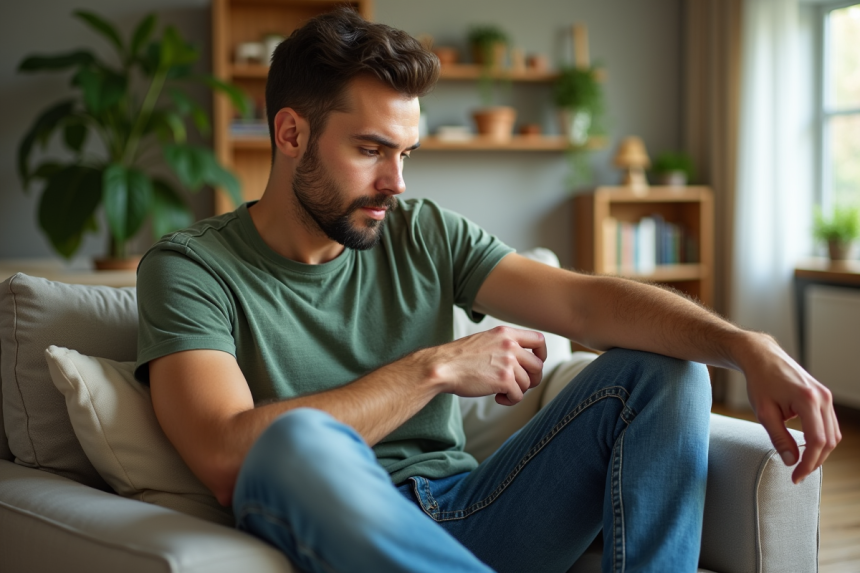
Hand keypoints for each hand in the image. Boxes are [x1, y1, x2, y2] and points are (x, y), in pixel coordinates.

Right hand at [413, 326, 546, 405]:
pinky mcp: (504, 380)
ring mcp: (508, 362)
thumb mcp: (485, 340)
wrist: (442, 366)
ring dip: (516, 391)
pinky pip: (518, 396)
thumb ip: (504, 345)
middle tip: (519, 385)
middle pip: (537, 365)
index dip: (542, 355)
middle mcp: (510, 345)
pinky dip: (510, 400)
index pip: (539, 340)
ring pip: (527, 383)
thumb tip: (522, 361)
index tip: (534, 364)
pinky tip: (497, 398)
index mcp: (506, 333)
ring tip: (501, 392)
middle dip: (532, 379)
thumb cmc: (459, 357)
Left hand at [739, 333, 840, 483]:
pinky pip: (829, 424)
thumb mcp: (764, 413)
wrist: (762, 357)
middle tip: (797, 473)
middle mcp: (823, 398)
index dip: (809, 463)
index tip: (795, 476)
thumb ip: (779, 438)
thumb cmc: (760, 382)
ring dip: (820, 451)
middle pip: (829, 440)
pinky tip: (806, 447)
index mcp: (808, 400)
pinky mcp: (824, 396)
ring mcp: (826, 396)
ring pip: (833, 434)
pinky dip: (820, 439)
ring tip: (801, 463)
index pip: (817, 441)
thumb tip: (792, 461)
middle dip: (815, 461)